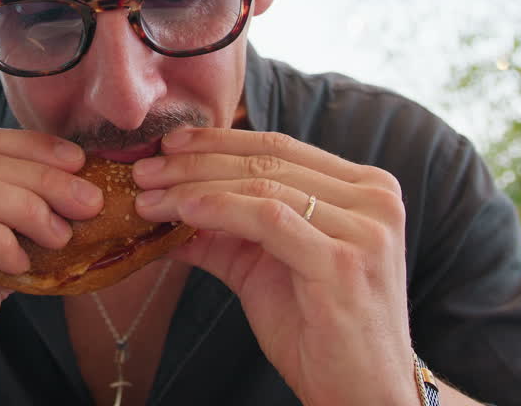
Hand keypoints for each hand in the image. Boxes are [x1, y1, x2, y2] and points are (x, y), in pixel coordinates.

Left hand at [132, 128, 415, 405]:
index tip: (169, 143)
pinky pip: (267, 218)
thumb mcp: (265, 268)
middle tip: (145, 169)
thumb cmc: (319, 333)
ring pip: (262, 184)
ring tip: (150, 195)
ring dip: (194, 185)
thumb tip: (163, 204)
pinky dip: (218, 208)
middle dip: (196, 161)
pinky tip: (182, 210)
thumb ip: (224, 231)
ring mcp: (365, 227)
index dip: (219, 141)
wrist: (361, 395)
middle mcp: (374, 199)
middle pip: (267, 160)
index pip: (280, 147)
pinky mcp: (344, 259)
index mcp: (365, 189)